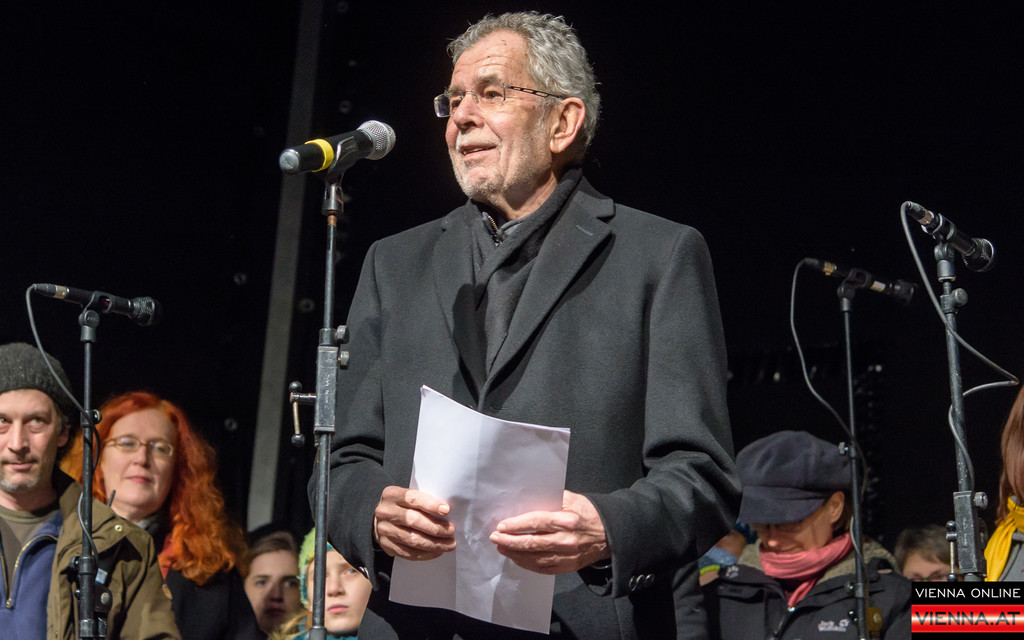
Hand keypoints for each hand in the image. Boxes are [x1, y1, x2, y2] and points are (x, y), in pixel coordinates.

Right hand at [373, 486, 455, 560]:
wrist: (381, 520)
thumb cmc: (402, 507)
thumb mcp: (408, 498)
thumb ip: (423, 502)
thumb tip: (446, 512)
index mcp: (391, 495)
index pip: (412, 498)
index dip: (430, 505)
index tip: (446, 510)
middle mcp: (385, 512)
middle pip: (412, 520)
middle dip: (435, 527)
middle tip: (451, 531)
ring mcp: (384, 530)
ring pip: (412, 539)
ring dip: (434, 544)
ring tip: (449, 544)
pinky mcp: (386, 545)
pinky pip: (408, 553)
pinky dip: (426, 554)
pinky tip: (437, 551)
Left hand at [488, 490, 609, 573]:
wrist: (610, 535)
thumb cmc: (590, 513)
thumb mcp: (574, 499)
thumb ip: (552, 498)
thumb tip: (529, 497)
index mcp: (567, 520)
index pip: (536, 522)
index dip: (516, 525)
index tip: (502, 526)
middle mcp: (567, 540)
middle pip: (532, 543)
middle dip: (510, 541)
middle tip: (495, 537)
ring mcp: (567, 556)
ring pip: (535, 558)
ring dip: (515, 554)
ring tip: (501, 547)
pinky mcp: (568, 567)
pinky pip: (543, 568)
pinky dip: (527, 564)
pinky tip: (517, 558)